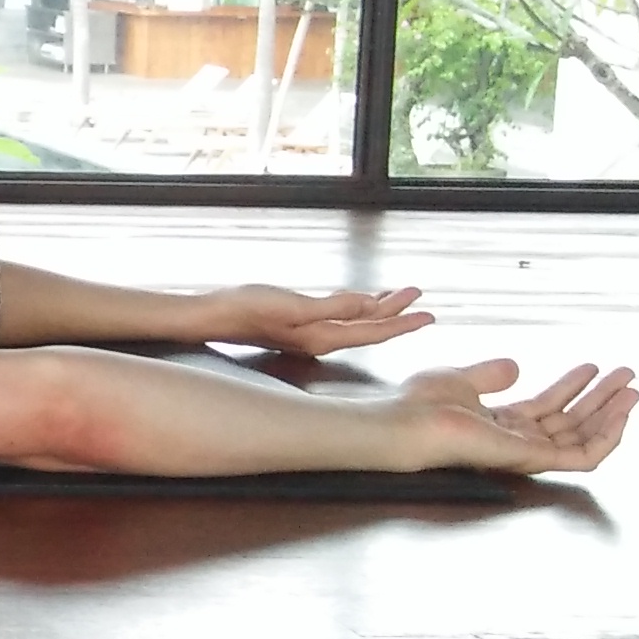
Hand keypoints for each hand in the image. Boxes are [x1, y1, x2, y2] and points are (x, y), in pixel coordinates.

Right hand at [205, 283, 434, 355]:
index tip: (429, 314)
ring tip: (396, 299)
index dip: (403, 322)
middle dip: (396, 314)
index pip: (374, 331)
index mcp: (323, 337)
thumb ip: (332, 308)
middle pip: (369, 328)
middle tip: (419, 299)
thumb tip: (368, 306)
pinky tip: (356, 304)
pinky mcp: (296, 326)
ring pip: (355, 323)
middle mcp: (320, 339)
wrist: (209, 317)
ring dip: (377, 311)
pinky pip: (338, 318)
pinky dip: (355, 309)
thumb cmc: (245, 309)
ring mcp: (308, 335)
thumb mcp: (291, 305)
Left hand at [395, 357, 638, 474]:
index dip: (573, 388)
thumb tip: (516, 366)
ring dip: (612, 414)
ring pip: (584, 439)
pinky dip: (607, 437)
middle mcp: (517, 440)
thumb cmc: (421, 403)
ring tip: (632, 389)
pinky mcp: (533, 460)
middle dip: (601, 399)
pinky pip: (583, 457)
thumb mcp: (462, 379)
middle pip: (572, 422)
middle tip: (626, 376)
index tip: (593, 367)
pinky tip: (622, 415)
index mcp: (501, 424)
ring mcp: (526, 452)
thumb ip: (492, 375)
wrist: (408, 420)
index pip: (548, 409)